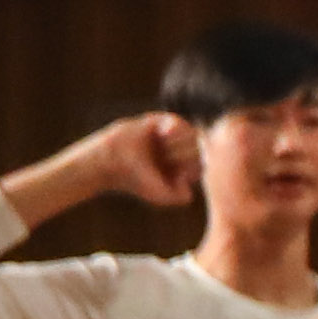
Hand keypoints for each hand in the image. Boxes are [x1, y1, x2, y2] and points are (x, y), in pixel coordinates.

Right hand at [82, 112, 201, 208]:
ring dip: (181, 142)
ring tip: (165, 148)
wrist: (112, 163)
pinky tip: (164, 135)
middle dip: (189, 154)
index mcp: (183, 167)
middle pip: (203, 149)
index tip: (177, 172)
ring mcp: (171, 136)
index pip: (205, 165)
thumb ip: (181, 197)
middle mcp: (180, 151)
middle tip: (169, 158)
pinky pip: (179, 121)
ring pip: (194, 135)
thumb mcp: (162, 195)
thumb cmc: (136, 180)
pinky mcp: (159, 122)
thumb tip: (191, 187)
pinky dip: (175, 128)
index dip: (194, 168)